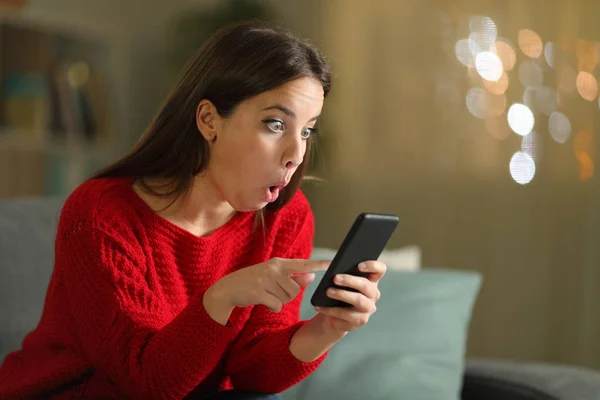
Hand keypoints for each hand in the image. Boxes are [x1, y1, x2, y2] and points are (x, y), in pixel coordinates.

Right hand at [204, 258, 329, 323]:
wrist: (228, 289)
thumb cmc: (253, 282)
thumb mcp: (272, 276)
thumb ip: (292, 277)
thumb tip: (311, 277)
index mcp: (278, 263)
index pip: (302, 264)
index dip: (318, 264)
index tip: (332, 264)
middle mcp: (273, 269)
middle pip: (295, 289)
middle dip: (287, 295)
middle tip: (272, 292)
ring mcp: (265, 280)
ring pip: (287, 298)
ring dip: (278, 301)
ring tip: (266, 294)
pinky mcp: (259, 292)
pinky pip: (276, 305)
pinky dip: (272, 307)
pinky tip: (262, 302)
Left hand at [314, 260, 385, 332]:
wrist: (334, 315)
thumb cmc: (339, 292)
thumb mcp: (340, 282)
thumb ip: (342, 273)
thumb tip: (334, 270)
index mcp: (371, 280)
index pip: (380, 270)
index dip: (372, 266)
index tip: (358, 265)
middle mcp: (373, 294)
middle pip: (366, 285)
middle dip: (350, 280)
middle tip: (335, 278)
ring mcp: (368, 308)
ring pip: (359, 300)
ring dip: (342, 295)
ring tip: (328, 291)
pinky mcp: (360, 320)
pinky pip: (346, 314)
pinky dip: (331, 310)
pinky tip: (320, 306)